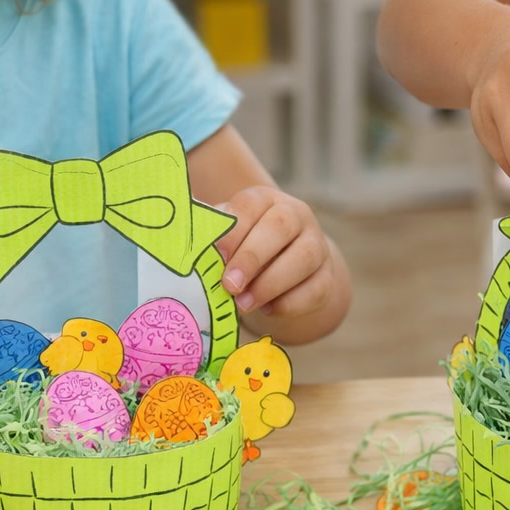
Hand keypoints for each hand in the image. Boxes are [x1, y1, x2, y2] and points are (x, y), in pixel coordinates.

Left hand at [216, 186, 340, 318]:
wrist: (280, 269)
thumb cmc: (242, 250)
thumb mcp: (225, 238)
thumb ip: (208, 238)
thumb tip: (182, 245)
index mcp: (264, 200)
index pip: (250, 205)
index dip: (233, 231)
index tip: (215, 255)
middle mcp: (295, 215)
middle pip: (280, 227)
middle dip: (252, 258)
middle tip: (229, 285)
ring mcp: (316, 244)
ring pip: (304, 258)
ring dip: (270, 284)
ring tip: (243, 304)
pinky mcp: (327, 275)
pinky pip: (316, 288)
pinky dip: (290, 303)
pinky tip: (267, 309)